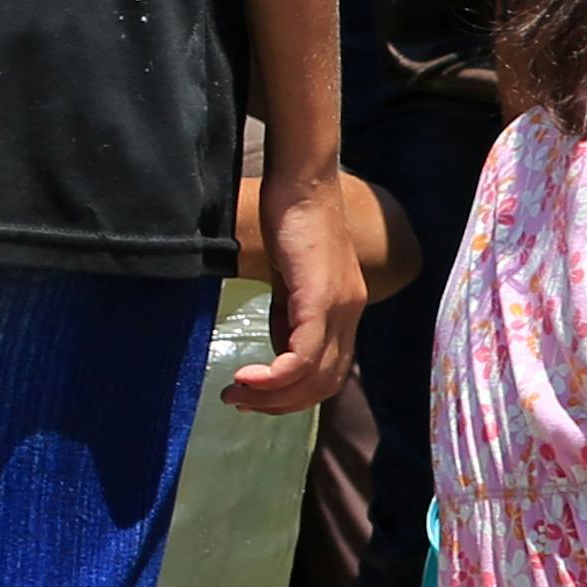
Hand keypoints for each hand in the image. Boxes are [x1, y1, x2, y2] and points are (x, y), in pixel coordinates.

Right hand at [232, 169, 368, 412]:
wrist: (302, 181)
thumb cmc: (289, 221)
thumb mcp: (288, 281)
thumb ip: (288, 318)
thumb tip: (276, 354)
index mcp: (344, 312)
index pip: (329, 374)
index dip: (292, 396)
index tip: (253, 397)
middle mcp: (350, 314)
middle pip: (324, 385)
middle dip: (280, 404)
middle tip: (240, 402)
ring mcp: (340, 308)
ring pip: (315, 377)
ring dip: (272, 396)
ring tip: (236, 393)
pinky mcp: (321, 298)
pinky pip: (303, 356)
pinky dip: (274, 377)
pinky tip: (245, 378)